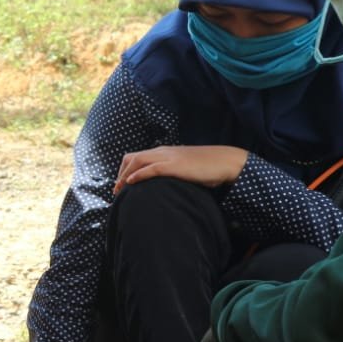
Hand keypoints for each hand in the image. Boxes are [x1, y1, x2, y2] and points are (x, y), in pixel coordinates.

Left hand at [114, 145, 247, 194]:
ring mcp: (168, 157)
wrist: (225, 162)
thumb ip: (172, 173)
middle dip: (120, 173)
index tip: (122, 184)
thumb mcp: (185, 169)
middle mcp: (163, 152)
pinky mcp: (175, 165)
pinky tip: (131, 183)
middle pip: (132, 158)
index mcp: (165, 152)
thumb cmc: (208, 168)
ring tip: (119, 189)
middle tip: (116, 190)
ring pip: (138, 161)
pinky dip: (138, 175)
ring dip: (125, 176)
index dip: (125, 170)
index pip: (137, 156)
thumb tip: (164, 186)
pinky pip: (151, 168)